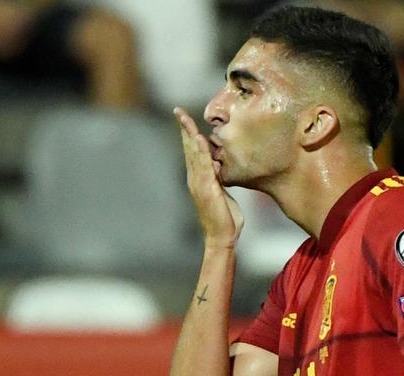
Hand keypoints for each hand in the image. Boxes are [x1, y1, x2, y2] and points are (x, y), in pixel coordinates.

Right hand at [173, 107, 243, 248]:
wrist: (223, 237)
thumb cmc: (226, 218)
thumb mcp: (222, 193)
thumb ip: (219, 179)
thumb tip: (220, 167)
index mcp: (199, 178)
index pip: (192, 151)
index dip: (188, 133)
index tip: (184, 118)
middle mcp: (195, 178)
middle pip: (187, 148)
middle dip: (183, 128)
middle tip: (177, 111)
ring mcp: (199, 183)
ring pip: (192, 154)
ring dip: (188, 135)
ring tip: (184, 118)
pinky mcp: (207, 189)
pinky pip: (203, 166)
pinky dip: (200, 152)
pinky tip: (199, 139)